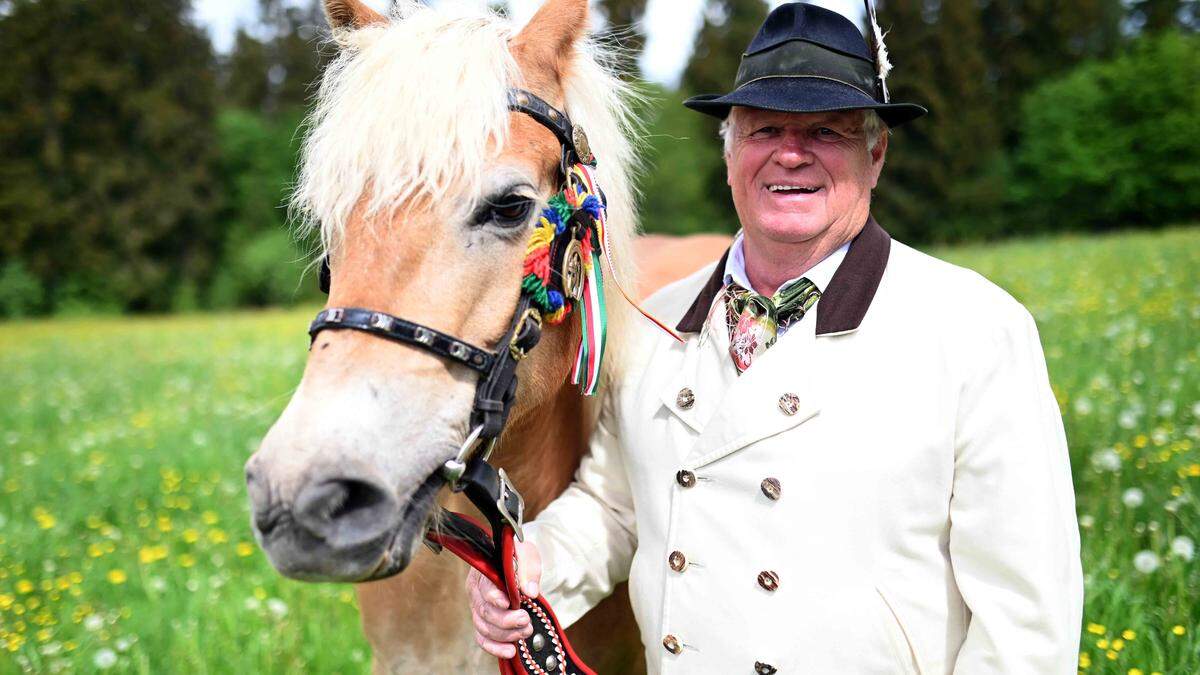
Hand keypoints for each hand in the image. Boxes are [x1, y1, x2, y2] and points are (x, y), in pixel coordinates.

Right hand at [466, 539, 541, 658]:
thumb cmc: (518, 556)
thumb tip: (530, 592)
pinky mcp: (483, 623)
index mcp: (482, 573)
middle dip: (506, 621)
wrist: (516, 563)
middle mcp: (476, 593)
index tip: (509, 603)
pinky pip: (483, 640)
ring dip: (506, 635)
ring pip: (484, 628)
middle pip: (485, 612)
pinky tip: (510, 651)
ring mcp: (478, 610)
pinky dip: (495, 648)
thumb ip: (527, 568)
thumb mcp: (526, 553)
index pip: (484, 588)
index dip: (495, 598)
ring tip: (526, 632)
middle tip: (526, 620)